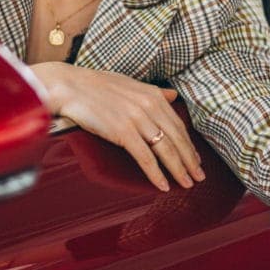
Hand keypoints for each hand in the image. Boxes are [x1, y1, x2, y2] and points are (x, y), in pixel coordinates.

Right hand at [30, 62, 205, 191]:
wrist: (70, 86)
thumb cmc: (96, 85)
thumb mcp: (130, 84)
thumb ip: (154, 92)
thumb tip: (173, 95)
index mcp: (153, 95)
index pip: (178, 125)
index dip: (189, 145)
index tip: (196, 160)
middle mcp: (150, 106)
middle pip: (177, 139)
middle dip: (190, 160)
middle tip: (199, 177)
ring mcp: (137, 119)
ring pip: (166, 150)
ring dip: (179, 170)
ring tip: (187, 184)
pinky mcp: (123, 132)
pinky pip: (145, 158)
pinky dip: (156, 174)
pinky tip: (164, 185)